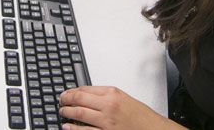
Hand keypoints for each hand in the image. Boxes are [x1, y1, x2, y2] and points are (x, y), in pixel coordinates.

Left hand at [59, 86, 176, 129]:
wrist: (152, 129)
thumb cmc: (140, 116)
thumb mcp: (123, 98)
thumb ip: (105, 95)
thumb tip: (86, 94)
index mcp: (112, 94)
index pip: (84, 89)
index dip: (71, 91)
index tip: (66, 93)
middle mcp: (108, 106)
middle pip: (79, 100)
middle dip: (66, 100)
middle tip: (61, 102)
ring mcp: (106, 122)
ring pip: (79, 115)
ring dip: (67, 113)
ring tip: (62, 113)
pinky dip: (73, 129)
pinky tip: (67, 127)